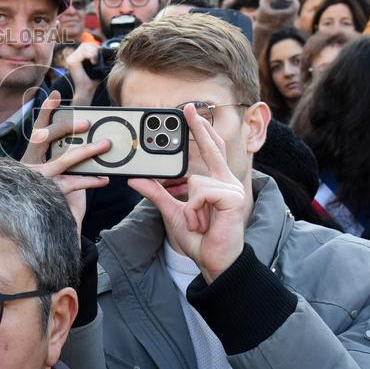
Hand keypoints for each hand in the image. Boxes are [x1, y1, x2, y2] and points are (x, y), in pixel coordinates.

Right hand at [21, 91, 109, 235]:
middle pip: (45, 138)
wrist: (22, 224)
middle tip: (87, 122)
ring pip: (63, 160)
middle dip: (66, 127)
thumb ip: (57, 160)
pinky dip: (90, 180)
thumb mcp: (44, 175)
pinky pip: (72, 184)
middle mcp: (30, 165)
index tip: (56, 94)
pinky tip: (104, 178)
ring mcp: (38, 179)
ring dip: (86, 151)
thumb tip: (80, 144)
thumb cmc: (38, 196)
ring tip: (104, 145)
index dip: (46, 111)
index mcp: (29, 157)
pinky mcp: (48, 194)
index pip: (37, 129)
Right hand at [64, 44, 99, 106]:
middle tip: (98, 58)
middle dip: (94, 49)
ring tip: (96, 61)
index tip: (99, 53)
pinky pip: (83, 53)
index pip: (84, 45)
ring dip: (93, 52)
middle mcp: (70, 57)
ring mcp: (70, 59)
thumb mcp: (94, 65)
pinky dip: (91, 55)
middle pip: (84, 45)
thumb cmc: (91, 79)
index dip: (93, 46)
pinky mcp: (72, 62)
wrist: (85, 90)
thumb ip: (94, 55)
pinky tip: (94, 62)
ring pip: (84, 47)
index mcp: (74, 57)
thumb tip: (101, 47)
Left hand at [128, 104, 247, 282]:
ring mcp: (232, 189)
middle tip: (188, 106)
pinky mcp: (234, 198)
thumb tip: (136, 179)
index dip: (201, 130)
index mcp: (215, 182)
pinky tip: (205, 222)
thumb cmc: (199, 238)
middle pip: (212, 147)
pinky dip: (195, 210)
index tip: (190, 112)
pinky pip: (201, 192)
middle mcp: (227, 182)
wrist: (213, 262)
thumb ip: (156, 193)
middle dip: (200, 126)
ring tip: (200, 222)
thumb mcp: (171, 211)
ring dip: (190, 207)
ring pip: (196, 180)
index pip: (208, 150)